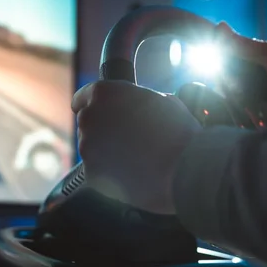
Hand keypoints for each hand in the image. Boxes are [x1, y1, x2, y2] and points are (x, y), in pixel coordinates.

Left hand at [72, 81, 201, 214]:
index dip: (94, 106)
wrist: (184, 169)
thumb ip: (143, 99)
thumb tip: (146, 104)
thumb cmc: (178, 132)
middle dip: (103, 129)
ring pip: (92, 147)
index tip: (101, 113)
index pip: (83, 97)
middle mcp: (90, 117)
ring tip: (134, 157)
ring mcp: (88, 147)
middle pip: (88, 123)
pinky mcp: (91, 173)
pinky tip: (131, 173)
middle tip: (128, 138)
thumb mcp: (165, 102)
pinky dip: (109, 172)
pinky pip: (97, 170)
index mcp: (104, 93)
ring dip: (106, 151)